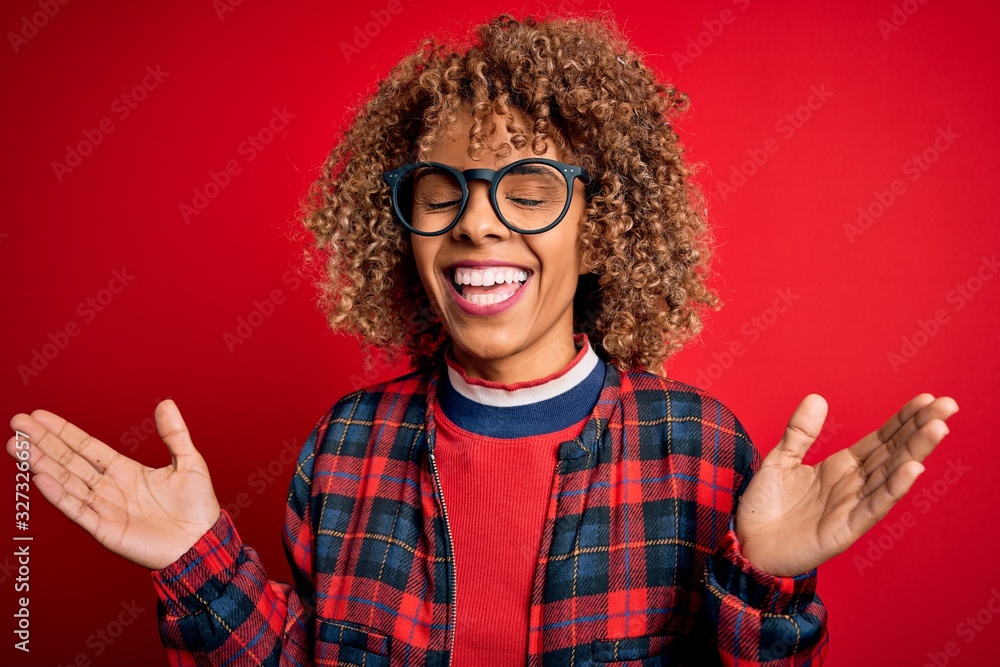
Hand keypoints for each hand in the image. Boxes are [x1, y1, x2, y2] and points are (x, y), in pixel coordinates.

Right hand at [6, 400, 220, 569]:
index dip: (64, 432)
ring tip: (18, 446)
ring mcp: (104, 508)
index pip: (87, 448)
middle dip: (43, 442)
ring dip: (42, 463)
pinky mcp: (105, 529)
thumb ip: (174, 434)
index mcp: (125, 471)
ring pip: (67, 481)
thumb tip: (166, 403)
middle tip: (17, 423)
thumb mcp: (188, 462)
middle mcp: (109, 488)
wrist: (203, 542)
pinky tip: (40, 476)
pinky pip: (77, 508)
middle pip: (69, 461)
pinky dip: (58, 494)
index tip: (39, 417)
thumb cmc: (197, 506)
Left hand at [735, 393, 958, 576]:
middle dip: (920, 430)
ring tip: (938, 428)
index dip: (903, 420)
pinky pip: (873, 507)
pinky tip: (913, 468)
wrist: (745, 544)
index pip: (880, 440)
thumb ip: (800, 432)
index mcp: (841, 468)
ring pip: (890, 476)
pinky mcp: (844, 530)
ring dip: (915, 452)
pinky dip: (893, 488)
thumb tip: (817, 398)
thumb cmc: (765, 507)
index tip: (927, 398)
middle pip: (893, 454)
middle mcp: (853, 485)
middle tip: (948, 405)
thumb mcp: (781, 459)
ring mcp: (851, 507)